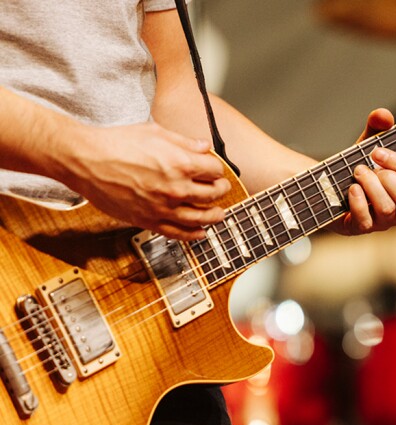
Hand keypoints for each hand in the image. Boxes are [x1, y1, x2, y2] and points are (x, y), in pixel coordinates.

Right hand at [65, 123, 229, 239]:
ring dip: (214, 216)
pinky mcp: (148, 220)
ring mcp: (163, 207)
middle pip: (213, 194)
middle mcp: (176, 187)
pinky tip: (200, 233)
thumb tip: (205, 146)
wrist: (85, 159)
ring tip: (219, 214)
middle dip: (221, 191)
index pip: (215, 171)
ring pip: (200, 217)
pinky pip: (178, 233)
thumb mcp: (155, 132)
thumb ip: (184, 142)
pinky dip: (193, 234)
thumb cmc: (116, 143)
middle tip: (222, 189)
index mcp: (181, 163)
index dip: (217, 170)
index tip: (215, 171)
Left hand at [332, 109, 395, 235]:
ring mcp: (383, 223)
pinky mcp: (362, 229)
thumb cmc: (359, 167)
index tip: (376, 152)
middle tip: (365, 166)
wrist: (331, 186)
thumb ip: (377, 127)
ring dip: (370, 187)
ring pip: (387, 210)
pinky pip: (365, 221)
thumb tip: (383, 115)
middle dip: (387, 179)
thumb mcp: (367, 144)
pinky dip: (357, 202)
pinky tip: (350, 189)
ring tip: (357, 173)